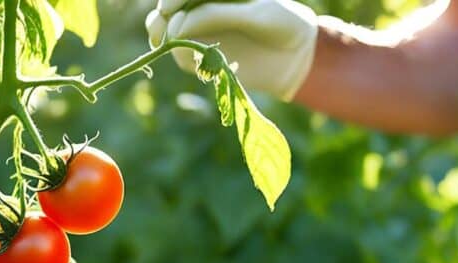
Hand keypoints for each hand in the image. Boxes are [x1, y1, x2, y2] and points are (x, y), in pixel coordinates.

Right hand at [145, 0, 318, 99]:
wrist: (297, 56)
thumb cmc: (283, 25)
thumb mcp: (255, 14)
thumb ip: (217, 15)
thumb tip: (176, 27)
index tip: (167, 9)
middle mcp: (203, 9)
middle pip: (168, 9)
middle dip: (160, 18)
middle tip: (161, 28)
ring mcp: (200, 33)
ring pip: (167, 32)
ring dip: (162, 36)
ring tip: (166, 41)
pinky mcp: (202, 58)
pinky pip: (183, 57)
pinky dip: (182, 56)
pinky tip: (193, 58)